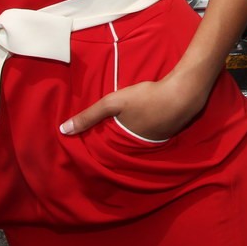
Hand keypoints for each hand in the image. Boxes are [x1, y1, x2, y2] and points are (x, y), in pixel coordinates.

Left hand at [60, 74, 210, 141]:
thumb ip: (90, 115)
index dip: (98, 149)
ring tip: (123, 126)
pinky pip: (153, 133)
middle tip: (103, 135)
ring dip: (132, 134)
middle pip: (125, 146)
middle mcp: (142, 147)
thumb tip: (63, 130)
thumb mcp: (114, 103)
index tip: (87, 148)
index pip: (108, 152)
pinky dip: (147, 128)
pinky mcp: (170, 130)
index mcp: (127, 143)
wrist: (183, 93)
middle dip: (115, 142)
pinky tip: (147, 118)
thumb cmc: (146, 98)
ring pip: (139, 139)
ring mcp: (158, 140)